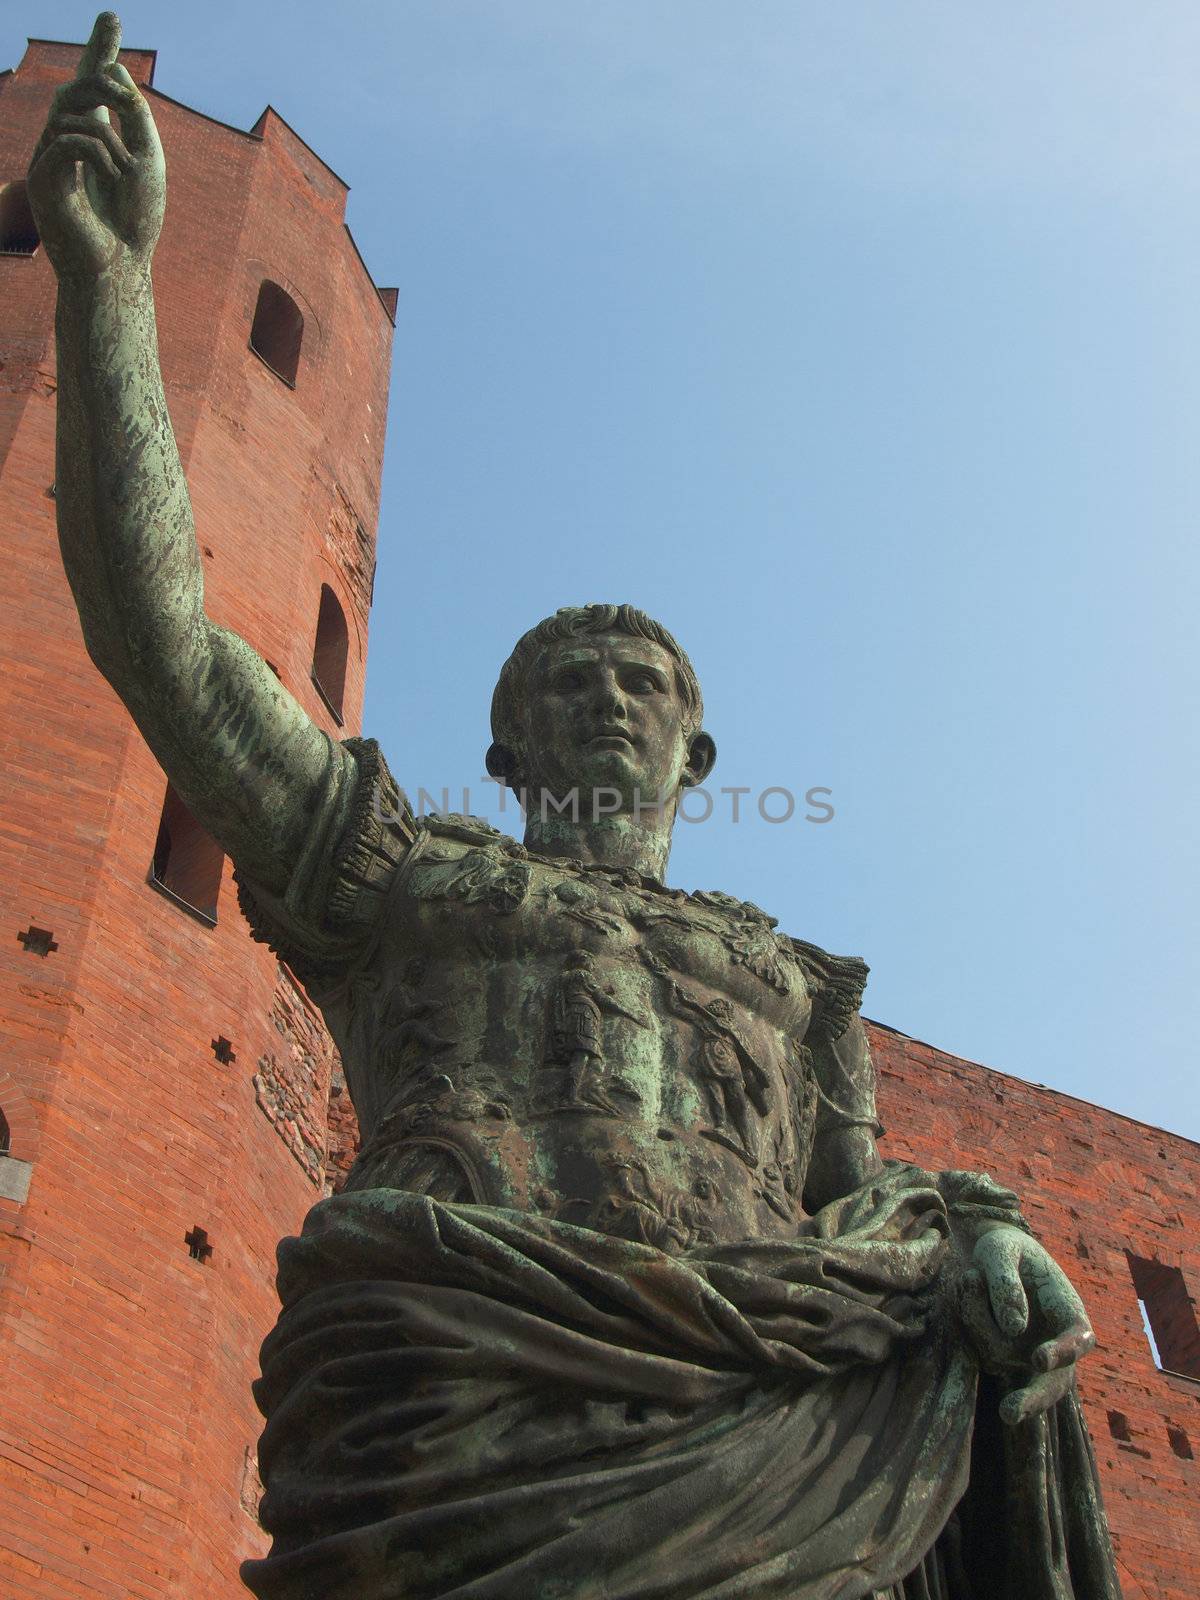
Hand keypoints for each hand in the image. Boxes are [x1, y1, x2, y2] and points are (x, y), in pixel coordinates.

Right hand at [26, 12, 164, 281]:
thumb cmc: (135, 221)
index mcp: (97, 139)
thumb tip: (115, 72)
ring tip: (129, 169)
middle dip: (100, 77)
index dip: (100, 50)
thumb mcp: (145, 159)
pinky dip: (96, 151)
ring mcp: (51, 159)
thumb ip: (134, 116)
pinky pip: (66, 140)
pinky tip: (114, 175)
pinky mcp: (43, 179)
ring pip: (70, 111)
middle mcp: (68, 144)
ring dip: (109, 134)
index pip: (93, 85)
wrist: (121, 268)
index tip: (112, 16)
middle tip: (125, 91)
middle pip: (76, 87)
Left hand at [959, 1226, 1095, 1426]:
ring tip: (970, 1276)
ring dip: (976, 1317)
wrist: (991, 1255)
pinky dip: (968, 1318)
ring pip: (1000, 1355)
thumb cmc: (1005, 1248)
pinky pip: (979, 1349)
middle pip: (1053, 1382)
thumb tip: (1014, 1328)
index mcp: (1067, 1309)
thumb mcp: (1001, 1250)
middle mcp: (1053, 1339)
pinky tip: (967, 1289)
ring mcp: (1027, 1354)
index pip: (1077, 1337)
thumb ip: (1007, 1282)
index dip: (1063, 1350)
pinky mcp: (1001, 1357)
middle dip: (1032, 1400)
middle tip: (1007, 1413)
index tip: (1038, 1359)